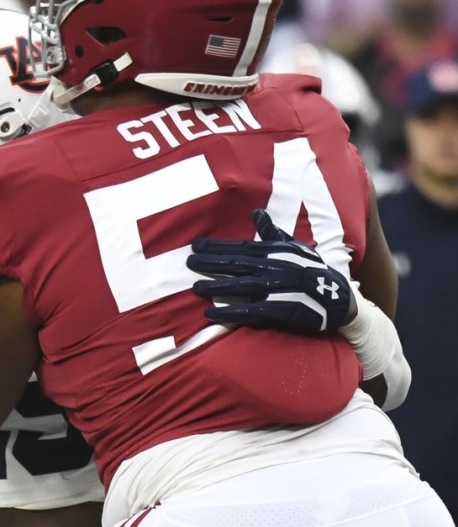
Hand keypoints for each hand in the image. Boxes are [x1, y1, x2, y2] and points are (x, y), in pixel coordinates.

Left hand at [187, 208, 354, 334]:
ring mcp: (276, 289)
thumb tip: (256, 213)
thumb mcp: (295, 247)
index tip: (195, 245)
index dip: (216, 246)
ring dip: (215, 286)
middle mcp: (273, 268)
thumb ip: (272, 232)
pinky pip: (248, 310)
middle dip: (210, 262)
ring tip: (194, 287)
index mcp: (276, 252)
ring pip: (240, 285)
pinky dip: (228, 311)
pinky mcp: (278, 310)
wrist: (338, 298)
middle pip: (236, 263)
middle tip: (187, 261)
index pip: (241, 247)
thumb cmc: (311, 270)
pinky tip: (209, 313)